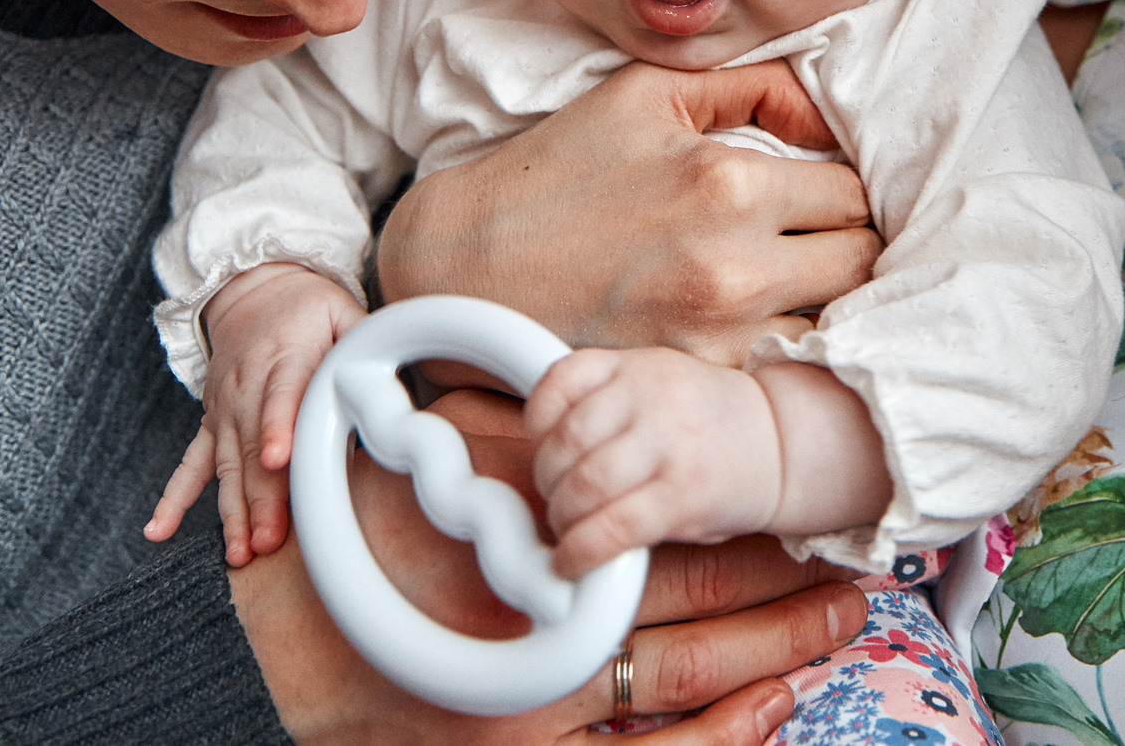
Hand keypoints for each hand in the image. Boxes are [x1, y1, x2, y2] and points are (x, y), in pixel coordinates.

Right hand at [145, 262, 365, 564]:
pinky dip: (173, 498)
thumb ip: (365, 340)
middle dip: (260, 496)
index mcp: (283, 357)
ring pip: (225, 466)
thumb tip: (389, 374)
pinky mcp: (211, 422)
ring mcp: (224, 410)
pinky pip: (189, 464)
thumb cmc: (309, 305)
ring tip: (239, 553)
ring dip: (232, 511)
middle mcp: (246, 388)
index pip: (281, 395)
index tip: (277, 460)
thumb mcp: (342, 308)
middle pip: (251, 447)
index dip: (278, 427)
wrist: (253, 288)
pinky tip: (158, 531)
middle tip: (268, 539)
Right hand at [229, 389, 864, 743]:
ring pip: (683, 688)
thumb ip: (520, 451)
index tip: (812, 534)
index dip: (747, 547)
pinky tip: (768, 711)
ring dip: (769, 664)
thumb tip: (588, 412)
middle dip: (781, 605)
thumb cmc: (347, 545)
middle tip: (853, 592)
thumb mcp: (436, 473)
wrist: (271, 649)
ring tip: (830, 641)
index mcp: (533, 559)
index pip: (669, 553)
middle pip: (695, 620)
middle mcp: (544, 641)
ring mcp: (536, 713)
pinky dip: (716, 736)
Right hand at [375, 60, 879, 363]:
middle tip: (812, 233)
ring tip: (787, 277)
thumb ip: (754, 84)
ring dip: (824, 298)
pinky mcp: (696, 379)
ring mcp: (718, 332)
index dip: (843, 185)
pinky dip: (784, 343)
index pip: (854, 191)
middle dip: (846, 240)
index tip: (817, 187)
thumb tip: (828, 112)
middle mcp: (736, 265)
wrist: (468, 268)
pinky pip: (784, 365)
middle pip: (862, 259)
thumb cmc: (558, 170)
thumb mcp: (649, 94)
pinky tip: (753, 318)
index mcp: (730, 183)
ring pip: (836, 319)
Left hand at [526, 348, 779, 578]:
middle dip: (547, 482)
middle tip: (557, 500)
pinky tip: (574, 562)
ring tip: (570, 530)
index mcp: (638, 365)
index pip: (560, 381)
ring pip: (583, 486)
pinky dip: (581, 552)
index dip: (536, 422)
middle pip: (565, 442)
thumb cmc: (708, 422)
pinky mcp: (684, 496)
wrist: (783, 443)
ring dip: (563, 519)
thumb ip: (606, 401)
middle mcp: (651, 396)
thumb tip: (540, 453)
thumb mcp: (658, 383)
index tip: (541, 448)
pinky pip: (612, 528)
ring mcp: (669, 444)